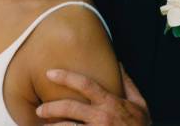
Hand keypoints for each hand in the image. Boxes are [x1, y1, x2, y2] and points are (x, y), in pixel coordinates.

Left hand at [35, 63, 150, 124]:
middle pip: (69, 108)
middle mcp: (102, 117)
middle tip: (39, 110)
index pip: (85, 84)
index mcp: (110, 103)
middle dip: (50, 108)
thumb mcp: (139, 103)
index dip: (66, 77)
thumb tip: (119, 62)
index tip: (50, 73)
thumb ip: (127, 83)